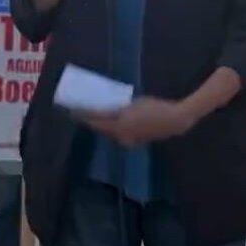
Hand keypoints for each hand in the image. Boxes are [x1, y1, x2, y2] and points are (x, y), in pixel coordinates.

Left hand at [80, 97, 195, 146]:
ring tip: (94, 116)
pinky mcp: (134, 141)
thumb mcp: (134, 104)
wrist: (174, 121)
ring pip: (109, 132)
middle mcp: (120, 135)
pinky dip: (112, 128)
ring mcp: (127, 140)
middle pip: (100, 128)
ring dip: (101, 125)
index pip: (96, 120)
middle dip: (90, 121)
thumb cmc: (155, 108)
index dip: (83, 115)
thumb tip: (107, 109)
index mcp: (119, 124)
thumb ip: (119, 108)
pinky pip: (118, 135)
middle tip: (81, 112)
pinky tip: (112, 122)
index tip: (72, 111)